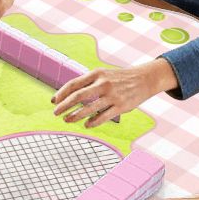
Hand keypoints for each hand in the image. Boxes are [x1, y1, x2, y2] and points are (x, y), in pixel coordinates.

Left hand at [52, 58, 176, 127]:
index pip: (74, 83)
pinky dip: (93, 122)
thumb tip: (67, 94)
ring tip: (68, 120)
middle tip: (56, 113)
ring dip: (75, 116)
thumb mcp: (103, 74)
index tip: (53, 101)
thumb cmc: (119, 78)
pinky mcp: (121, 106)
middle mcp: (103, 84)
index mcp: (97, 74)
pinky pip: (103, 117)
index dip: (61, 93)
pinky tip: (86, 125)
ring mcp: (113, 95)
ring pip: (89, 109)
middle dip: (64, 106)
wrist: (145, 79)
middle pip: (78, 96)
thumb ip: (88, 82)